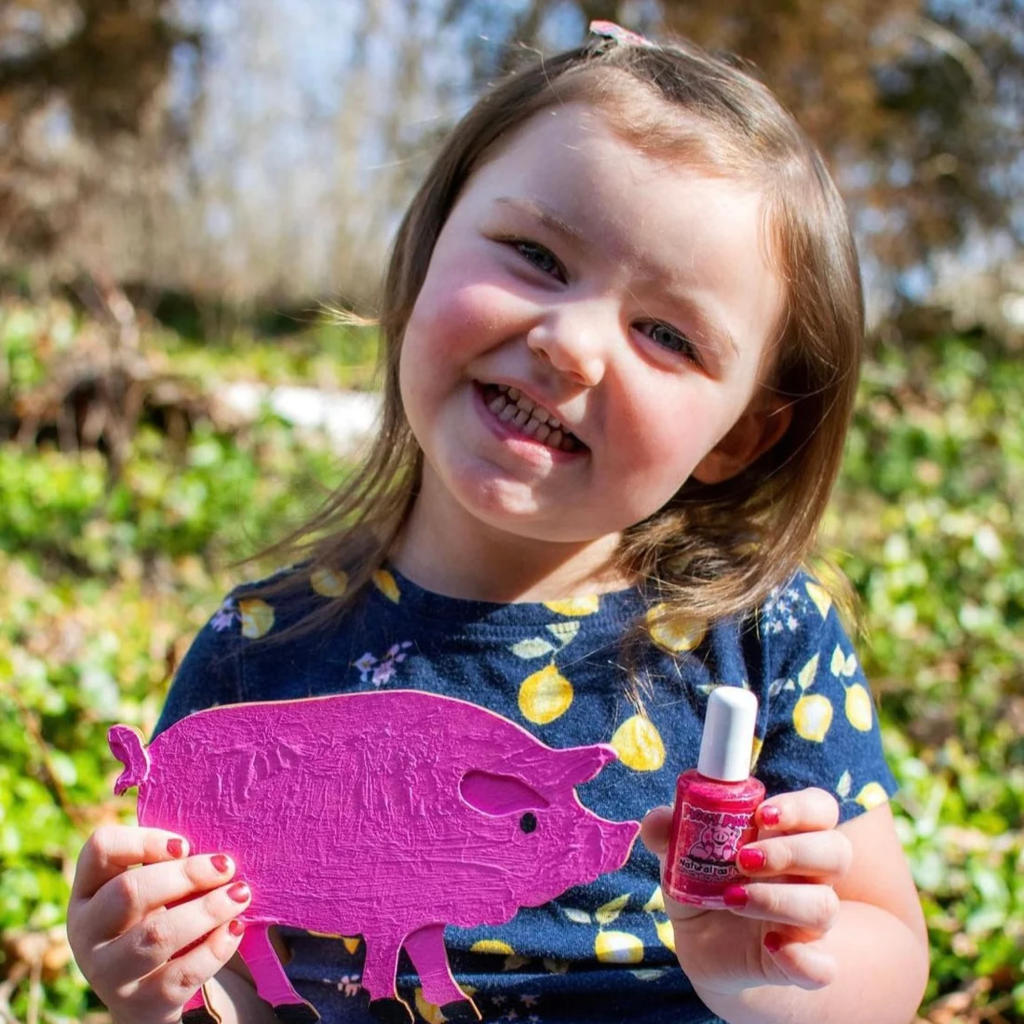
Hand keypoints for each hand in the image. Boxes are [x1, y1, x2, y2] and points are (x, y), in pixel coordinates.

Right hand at [67, 825, 250, 1023]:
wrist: (148, 996)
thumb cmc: (155, 920)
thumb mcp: (149, 890)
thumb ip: (167, 865)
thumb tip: (216, 849)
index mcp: (87, 891)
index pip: (100, 849)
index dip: (143, 840)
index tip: (185, 845)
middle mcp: (88, 932)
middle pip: (129, 891)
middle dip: (186, 875)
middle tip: (226, 866)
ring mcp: (110, 973)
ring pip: (156, 935)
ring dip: (206, 910)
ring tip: (240, 894)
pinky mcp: (141, 1003)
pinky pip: (181, 974)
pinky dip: (214, 948)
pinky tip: (234, 928)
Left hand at [641, 788, 852, 997]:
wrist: (703, 944)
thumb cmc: (703, 883)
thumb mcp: (679, 854)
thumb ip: (668, 830)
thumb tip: (659, 819)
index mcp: (786, 836)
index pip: (820, 809)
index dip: (801, 808)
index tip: (763, 814)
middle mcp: (808, 875)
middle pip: (836, 851)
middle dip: (791, 851)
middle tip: (742, 859)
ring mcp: (808, 921)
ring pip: (825, 905)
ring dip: (779, 899)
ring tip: (732, 898)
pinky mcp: (801, 963)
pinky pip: (822, 967)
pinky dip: (802, 959)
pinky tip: (770, 947)